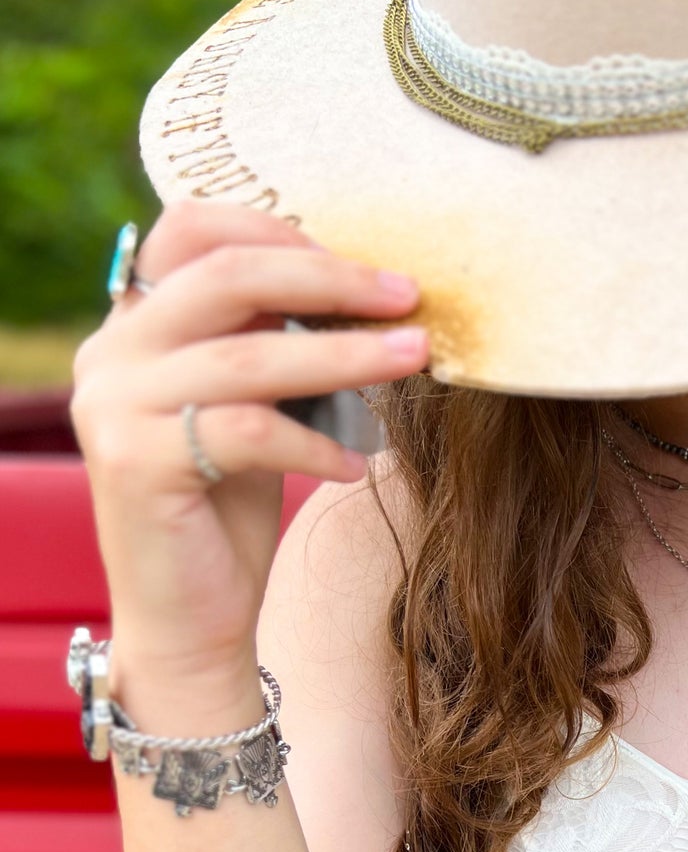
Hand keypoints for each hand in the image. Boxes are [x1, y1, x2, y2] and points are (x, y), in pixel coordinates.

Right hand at [68, 200, 429, 706]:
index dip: (282, 230)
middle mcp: (110, 351)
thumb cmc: (231, 511)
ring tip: (413, 360)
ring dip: (345, 355)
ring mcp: (113, 404)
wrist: (189, 622)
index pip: (195, 230)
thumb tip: (369, 287)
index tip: (365, 265)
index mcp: (135, 323)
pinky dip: (316, 444)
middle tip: (409, 297)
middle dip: (331, 280)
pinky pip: (249, 431)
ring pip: (249, 356)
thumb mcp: (256, 408)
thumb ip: (275, 341)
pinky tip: (356, 465)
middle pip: (228, 275)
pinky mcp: (134, 462)